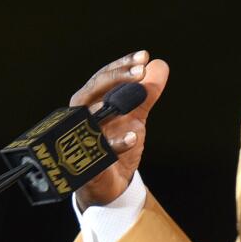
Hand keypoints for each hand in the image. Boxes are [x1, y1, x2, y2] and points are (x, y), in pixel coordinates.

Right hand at [70, 50, 169, 209]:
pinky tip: (134, 136)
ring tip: (137, 91)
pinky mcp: (87, 163)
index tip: (144, 56)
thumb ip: (146, 93)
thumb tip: (160, 65)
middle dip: (117, 77)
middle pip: (93, 90)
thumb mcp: (134, 116)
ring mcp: (81, 139)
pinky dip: (116, 144)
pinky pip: (99, 151)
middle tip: (141, 69)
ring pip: (90, 118)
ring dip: (111, 104)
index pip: (104, 77)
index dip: (122, 66)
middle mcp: (80, 116)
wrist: (109, 185)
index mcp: (90, 101)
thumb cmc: (115, 144)